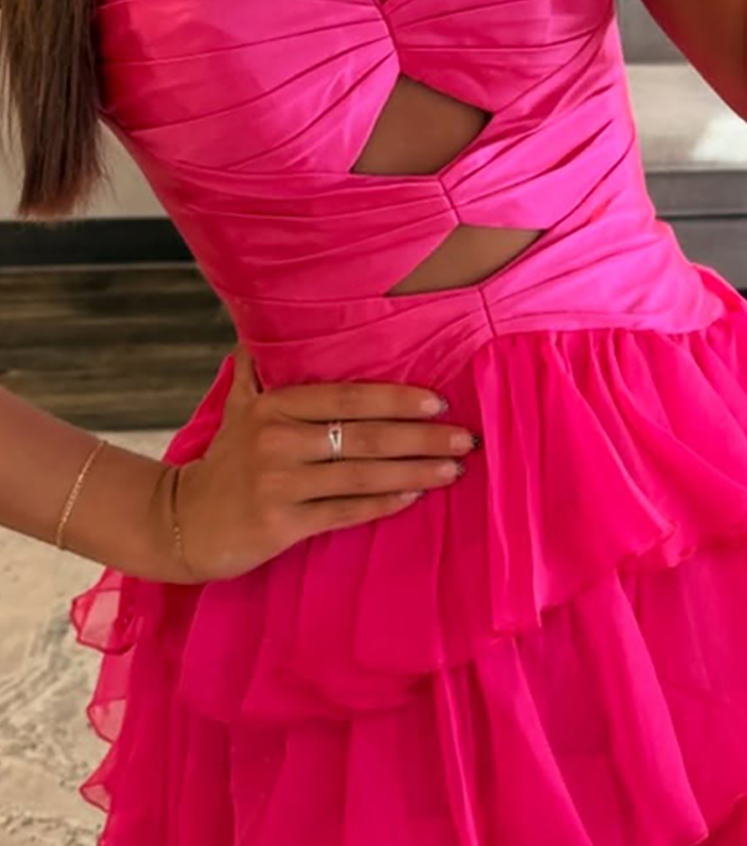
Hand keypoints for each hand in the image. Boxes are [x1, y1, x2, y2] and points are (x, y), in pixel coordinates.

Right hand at [169, 344, 475, 582]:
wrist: (182, 521)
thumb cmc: (225, 460)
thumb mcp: (237, 407)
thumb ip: (258, 368)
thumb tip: (265, 321)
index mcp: (272, 407)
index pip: (344, 398)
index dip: (393, 398)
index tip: (437, 401)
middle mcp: (277, 441)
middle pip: (362, 436)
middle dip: (420, 437)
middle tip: (464, 437)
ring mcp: (280, 484)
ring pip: (361, 475)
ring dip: (414, 471)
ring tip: (454, 468)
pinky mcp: (282, 524)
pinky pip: (345, 511)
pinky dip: (383, 503)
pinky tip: (415, 496)